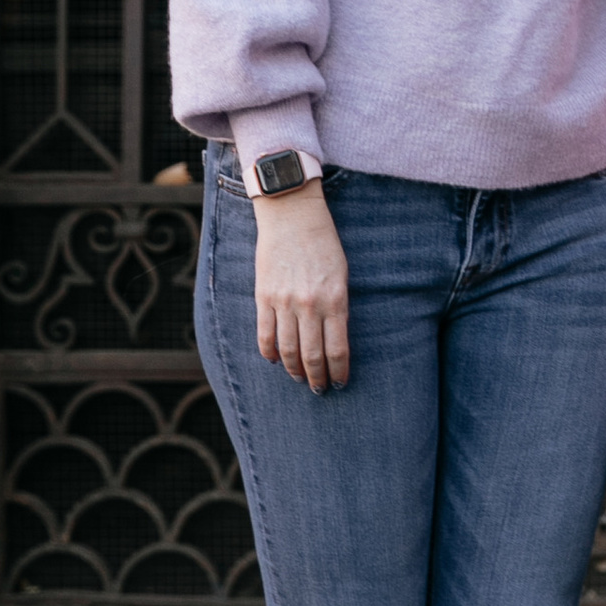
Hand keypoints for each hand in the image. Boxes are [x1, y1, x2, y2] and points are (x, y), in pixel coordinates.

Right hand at [253, 180, 350, 392]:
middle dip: (317, 378)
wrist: (292, 215)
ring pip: (288, 350)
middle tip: (320, 390)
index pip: (337, 350)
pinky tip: (276, 361)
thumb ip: (337, 307)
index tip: (340, 383)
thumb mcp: (342, 275)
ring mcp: (284, 302)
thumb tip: (334, 340)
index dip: (339, 372)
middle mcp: (309, 305)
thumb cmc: (323, 243)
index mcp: (335, 299)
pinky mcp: (263, 297)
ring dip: (294, 370)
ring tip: (299, 379)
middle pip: (313, 356)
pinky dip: (270, 353)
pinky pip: (265, 335)